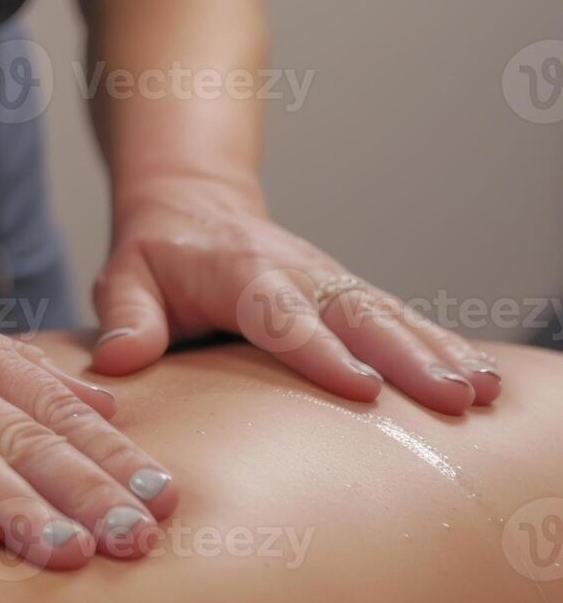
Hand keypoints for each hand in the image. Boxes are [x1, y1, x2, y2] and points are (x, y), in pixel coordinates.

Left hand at [91, 177, 500, 413]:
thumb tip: (120, 359)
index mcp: (242, 271)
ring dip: (439, 354)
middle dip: (407, 358)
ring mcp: (331, 282)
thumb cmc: (154, 254)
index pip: (282, 314)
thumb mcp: (122, 277)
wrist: (191, 203)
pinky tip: (483, 381)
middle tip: (451, 399)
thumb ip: (123, 316)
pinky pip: (401, 320)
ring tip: (481, 394)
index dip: (320, 350)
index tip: (360, 386)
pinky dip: (443, 346)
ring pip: (392, 317)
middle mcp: (298, 273)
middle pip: (358, 316)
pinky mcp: (349, 295)